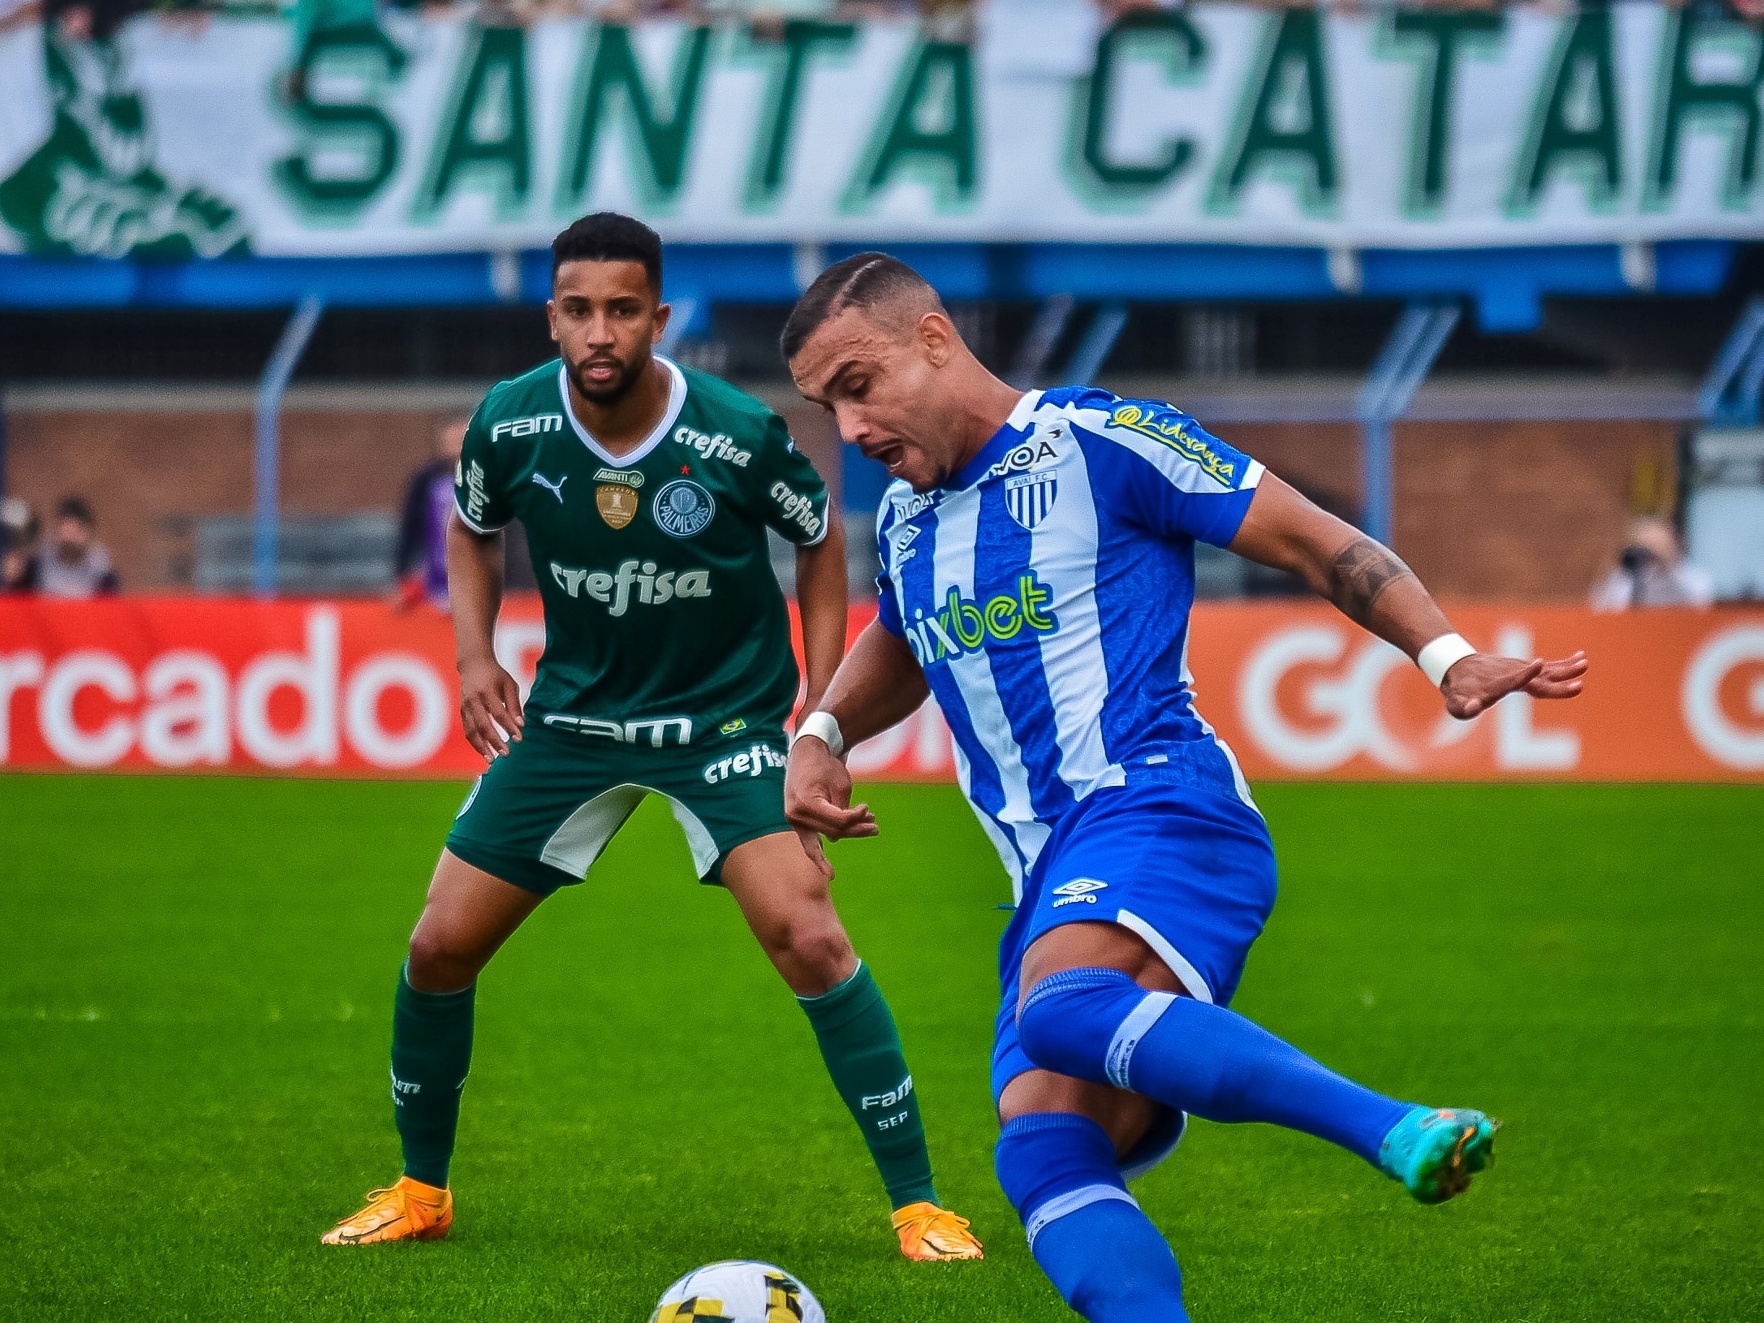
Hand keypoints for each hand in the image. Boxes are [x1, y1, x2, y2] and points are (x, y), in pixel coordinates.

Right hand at [458, 655, 523, 759]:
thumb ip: (514, 705)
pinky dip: (475, 743)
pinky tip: (485, 752)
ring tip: (492, 760)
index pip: (499, 713)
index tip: (519, 739)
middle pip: (483, 725)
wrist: (473, 664)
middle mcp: (473, 700)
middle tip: (506, 754)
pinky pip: (467, 731)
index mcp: (486, 691)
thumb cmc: (495, 675)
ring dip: (481, 747)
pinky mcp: (462, 712)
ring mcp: (465, 707)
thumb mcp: (509, 685)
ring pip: (471, 731)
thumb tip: (521, 725)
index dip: (509, 727)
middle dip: (494, 741)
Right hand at [784, 736, 877, 879]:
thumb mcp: (841, 784)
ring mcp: (794, 819)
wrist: (806, 751)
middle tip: (875, 827)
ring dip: (847, 833)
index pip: (837, 820)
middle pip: (832, 831)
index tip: (867, 808)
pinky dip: (819, 855)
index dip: (855, 818)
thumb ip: (843, 810)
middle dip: (855, 829)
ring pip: (825, 835)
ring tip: (869, 829)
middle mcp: (795, 814)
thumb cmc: (825, 764)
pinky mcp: (798, 821)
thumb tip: (839, 837)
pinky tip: (829, 873)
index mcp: (805, 802)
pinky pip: (808, 843)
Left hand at [1440, 650, 1587, 719]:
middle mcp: (1512, 674)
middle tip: (1581, 683)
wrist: (1458, 666)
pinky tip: (1581, 657)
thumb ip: (1464, 708)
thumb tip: (1474, 707)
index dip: (1525, 674)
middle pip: (1539, 680)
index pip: (1514, 680)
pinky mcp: (1524, 668)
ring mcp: (1520, 669)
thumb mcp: (1456, 704)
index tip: (1540, 664)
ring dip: (1566, 668)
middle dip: (1558, 681)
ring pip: (1547, 670)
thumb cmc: (1457, 690)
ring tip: (1586, 662)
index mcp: (1497, 684)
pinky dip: (1563, 663)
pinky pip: (1547, 666)